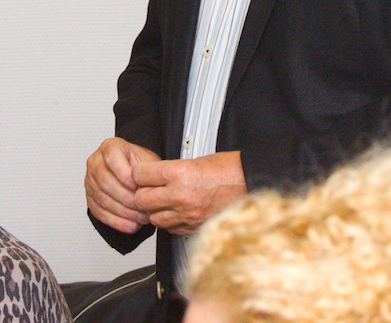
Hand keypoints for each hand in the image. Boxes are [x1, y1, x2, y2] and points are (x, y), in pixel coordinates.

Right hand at [85, 137, 160, 232]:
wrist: (135, 176)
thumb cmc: (142, 166)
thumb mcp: (149, 161)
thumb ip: (147, 170)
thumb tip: (148, 184)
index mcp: (110, 147)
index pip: (112, 157)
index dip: (125, 173)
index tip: (138, 185)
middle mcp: (96, 162)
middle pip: (106, 182)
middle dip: (127, 197)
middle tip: (143, 206)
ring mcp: (90, 181)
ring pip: (103, 200)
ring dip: (124, 212)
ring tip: (141, 217)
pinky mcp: (90, 199)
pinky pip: (100, 213)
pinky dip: (117, 222)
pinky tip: (131, 224)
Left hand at [132, 150, 246, 234]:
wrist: (251, 184)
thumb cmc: (231, 170)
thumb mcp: (198, 160)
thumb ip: (174, 170)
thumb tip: (156, 176)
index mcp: (180, 173)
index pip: (140, 175)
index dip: (139, 174)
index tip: (142, 174)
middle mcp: (180, 195)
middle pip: (141, 199)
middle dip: (142, 194)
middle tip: (149, 189)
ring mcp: (186, 214)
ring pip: (152, 218)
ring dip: (155, 210)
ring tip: (164, 202)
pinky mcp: (192, 227)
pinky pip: (169, 229)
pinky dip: (169, 221)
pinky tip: (177, 212)